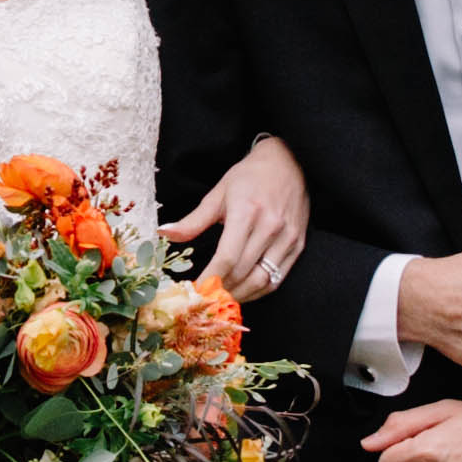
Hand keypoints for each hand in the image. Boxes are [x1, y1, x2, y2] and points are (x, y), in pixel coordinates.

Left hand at [164, 134, 310, 298]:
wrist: (289, 162)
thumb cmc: (249, 177)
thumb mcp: (218, 194)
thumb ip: (193, 220)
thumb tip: (164, 233)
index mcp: (246, 211)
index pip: (226, 257)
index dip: (210, 279)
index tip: (196, 290)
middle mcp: (270, 226)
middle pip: (242, 272)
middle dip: (221, 290)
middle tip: (205, 299)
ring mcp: (287, 237)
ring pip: (262, 280)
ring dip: (241, 295)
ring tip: (223, 298)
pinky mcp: (298, 244)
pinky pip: (278, 278)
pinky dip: (259, 290)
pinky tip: (244, 291)